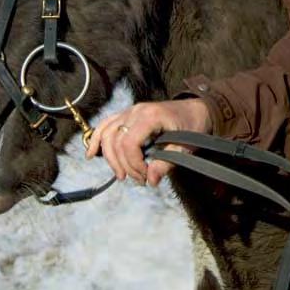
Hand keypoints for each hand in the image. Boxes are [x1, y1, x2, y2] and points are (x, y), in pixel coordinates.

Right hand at [86, 98, 211, 186]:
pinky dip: (97, 138)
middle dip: (123, 164)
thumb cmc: (193, 126)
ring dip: (110, 157)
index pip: (129, 142)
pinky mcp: (128, 114)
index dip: (133, 163)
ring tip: (121, 175)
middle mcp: (136, 110)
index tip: (145, 176)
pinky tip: (91, 153)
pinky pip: (107, 124)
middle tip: (139, 179)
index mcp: (151, 116)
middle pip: (116, 140)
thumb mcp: (186, 147)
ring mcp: (130, 110)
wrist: (198, 109)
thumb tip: (150, 180)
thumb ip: (167, 163)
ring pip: (107, 133)